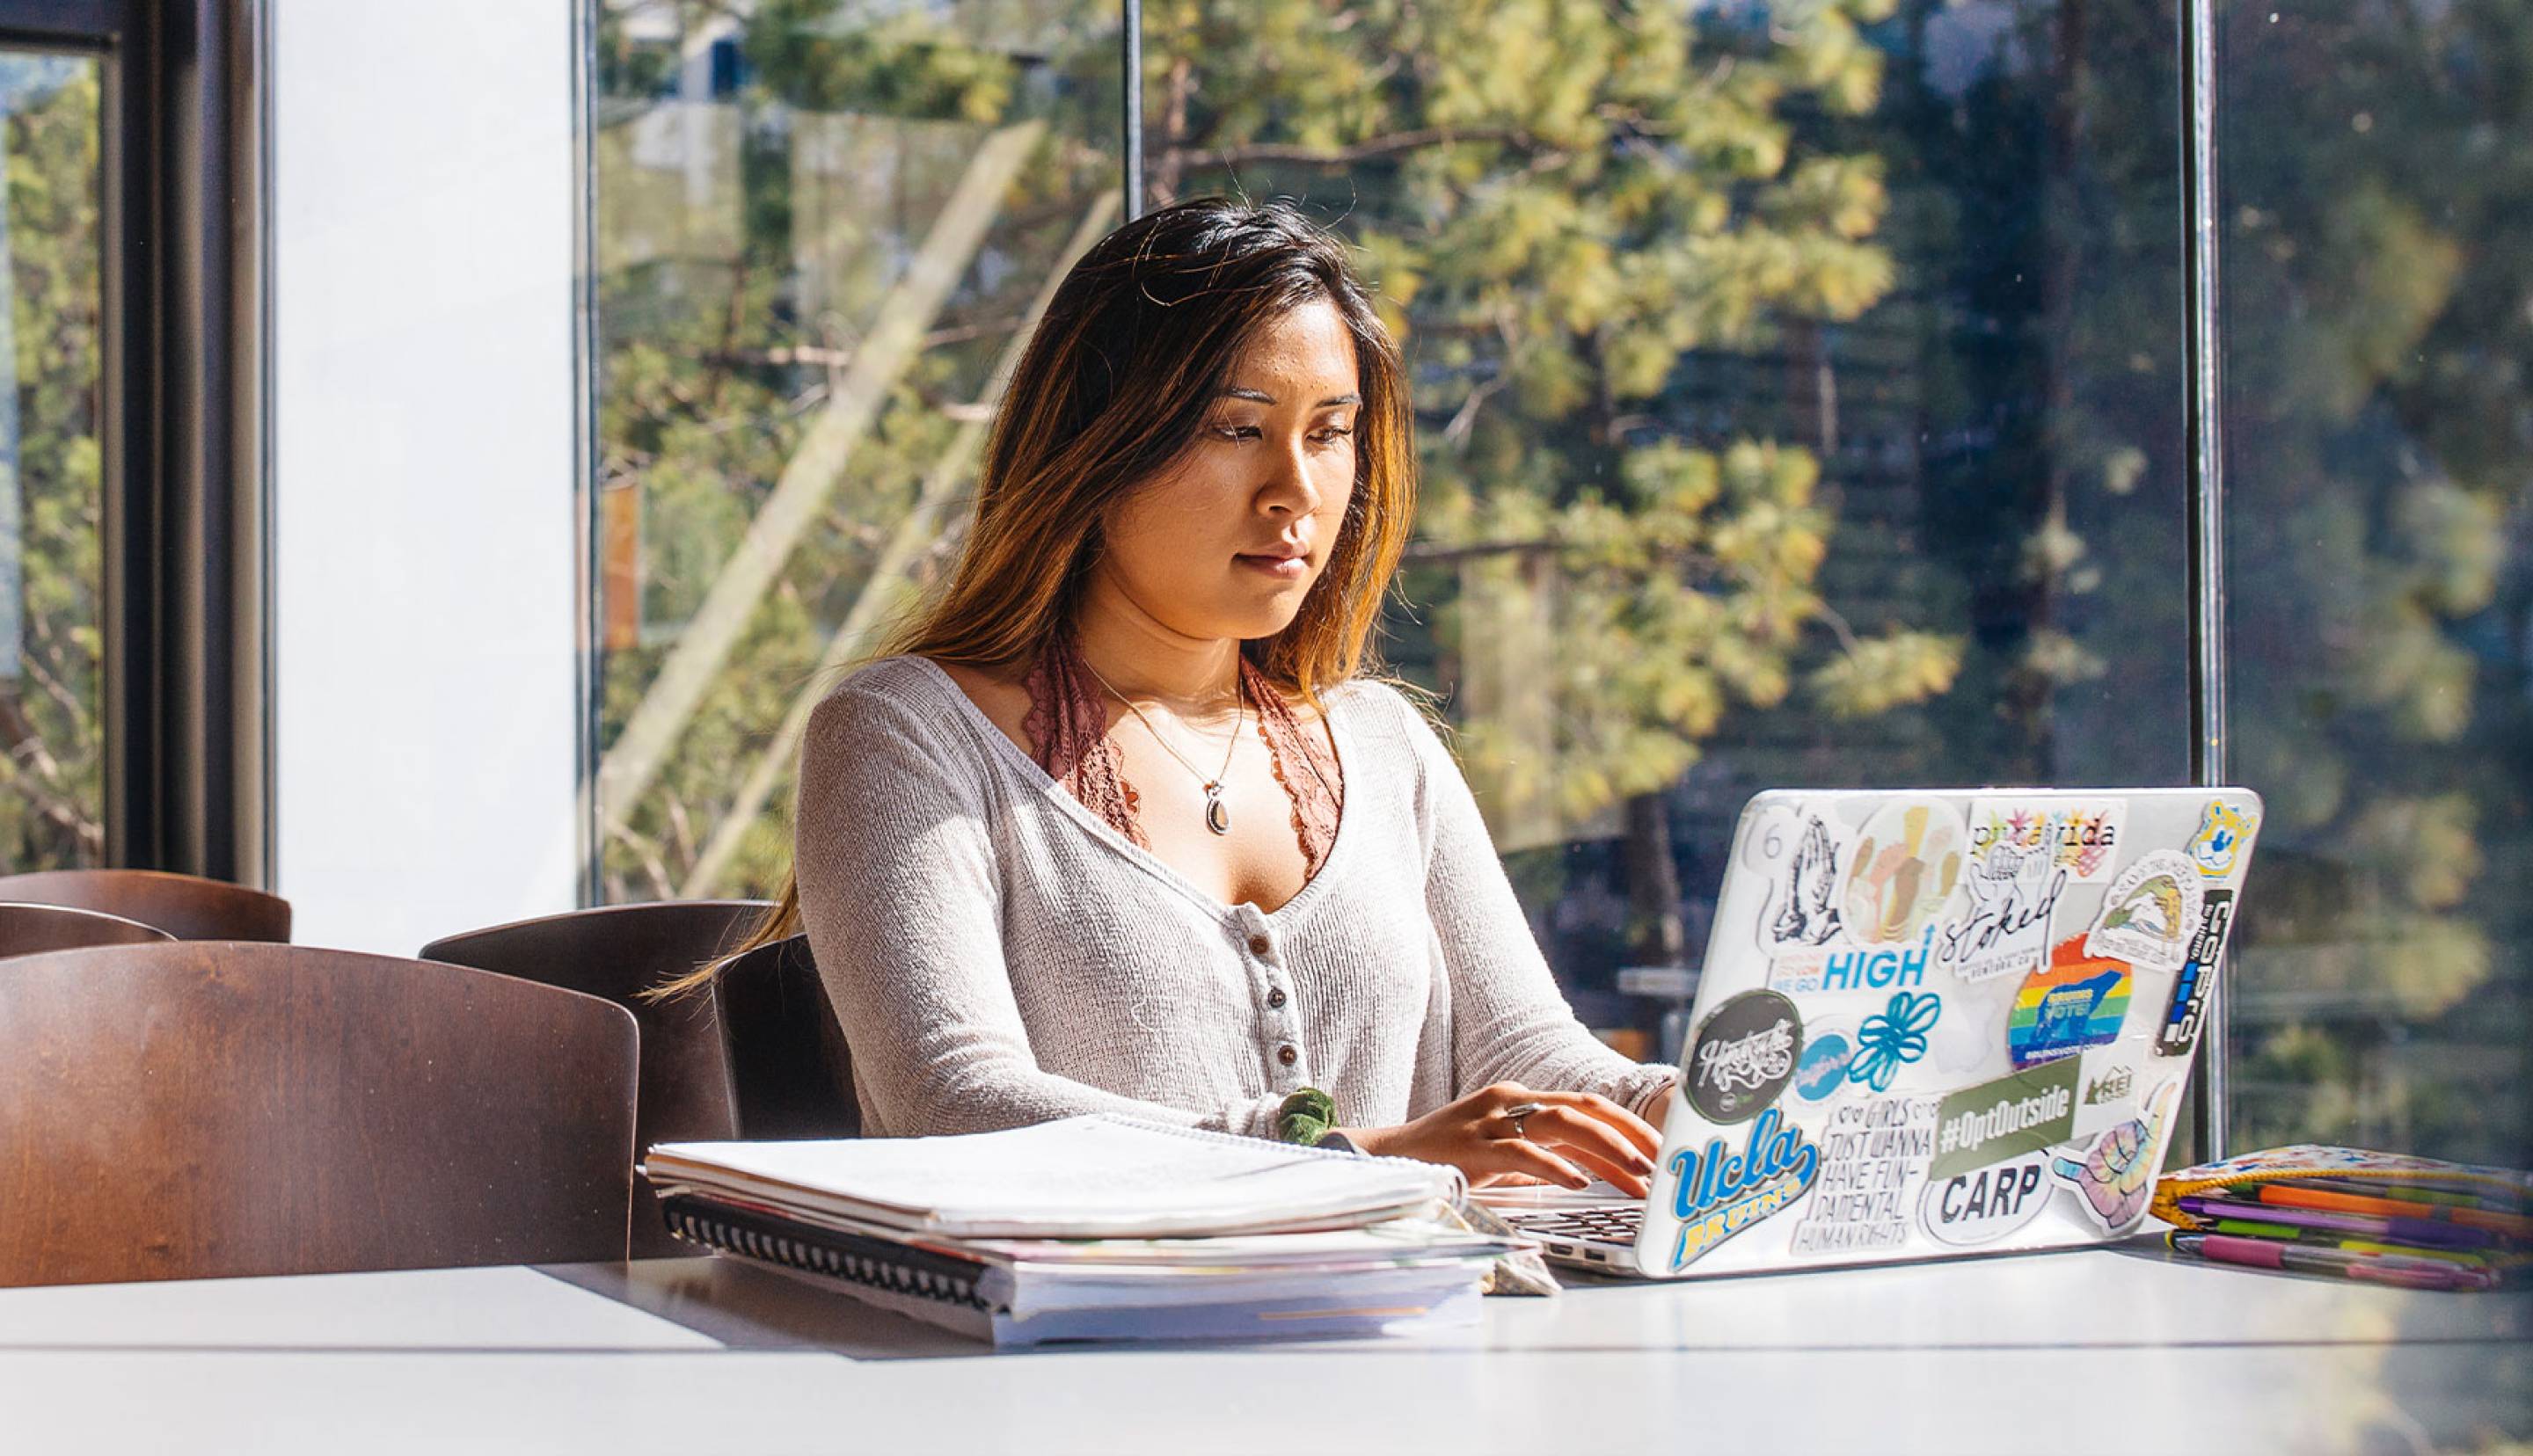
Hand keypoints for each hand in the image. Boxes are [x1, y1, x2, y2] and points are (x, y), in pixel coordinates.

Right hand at [1345, 1082, 1660, 1198]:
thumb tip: (1596, 1172)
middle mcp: (1511, 1100)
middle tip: (1663, 1166)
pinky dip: (1555, 1168)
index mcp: (1522, 1099)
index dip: (1630, 1126)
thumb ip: (1545, 1155)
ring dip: (1605, 1151)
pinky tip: (1579, 1184)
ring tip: (1635, 1175)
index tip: (1663, 1152)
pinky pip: (1522, 1153)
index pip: (1589, 1105)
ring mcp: (1490, 1120)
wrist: (1388, 1158)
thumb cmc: (1450, 1159)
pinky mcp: (1473, 1147)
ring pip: (1562, 1124)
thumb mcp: (1505, 1153)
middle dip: (1630, 1137)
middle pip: (1586, 1109)